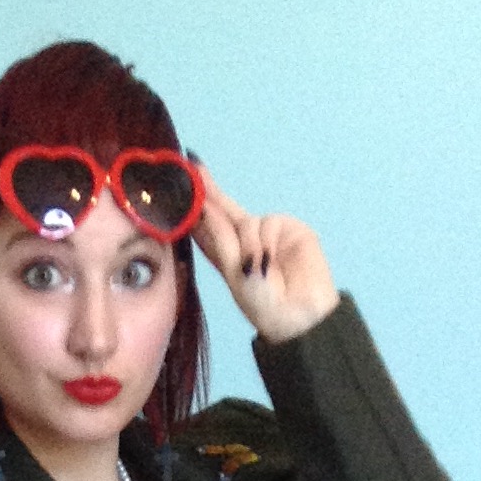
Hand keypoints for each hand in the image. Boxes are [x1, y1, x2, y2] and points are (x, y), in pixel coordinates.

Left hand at [192, 172, 339, 343]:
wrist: (300, 316)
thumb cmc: (262, 303)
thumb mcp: (234, 273)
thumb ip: (220, 238)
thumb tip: (205, 206)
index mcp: (226, 255)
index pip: (206, 227)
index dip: (194, 207)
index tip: (179, 185)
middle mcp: (244, 240)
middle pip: (223, 210)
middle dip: (210, 192)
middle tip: (194, 165)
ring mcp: (266, 233)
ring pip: (244, 221)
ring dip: (248, 244)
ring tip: (259, 269)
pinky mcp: (287, 228)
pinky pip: (266, 224)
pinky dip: (265, 242)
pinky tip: (271, 260)